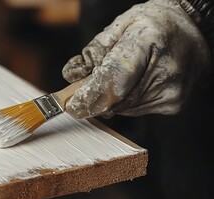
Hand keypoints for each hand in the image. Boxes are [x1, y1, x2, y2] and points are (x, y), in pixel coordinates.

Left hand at [62, 0, 210, 118]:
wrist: (188, 30)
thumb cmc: (150, 26)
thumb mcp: (116, 29)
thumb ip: (91, 54)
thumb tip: (72, 77)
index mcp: (147, 40)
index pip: (113, 80)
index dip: (89, 96)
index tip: (72, 104)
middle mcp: (165, 69)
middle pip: (115, 100)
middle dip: (94, 98)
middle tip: (86, 90)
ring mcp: (171, 90)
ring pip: (123, 109)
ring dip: (111, 99)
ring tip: (121, 77)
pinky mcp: (173, 104)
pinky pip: (135, 110)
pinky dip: (126, 100)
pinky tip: (135, 83)